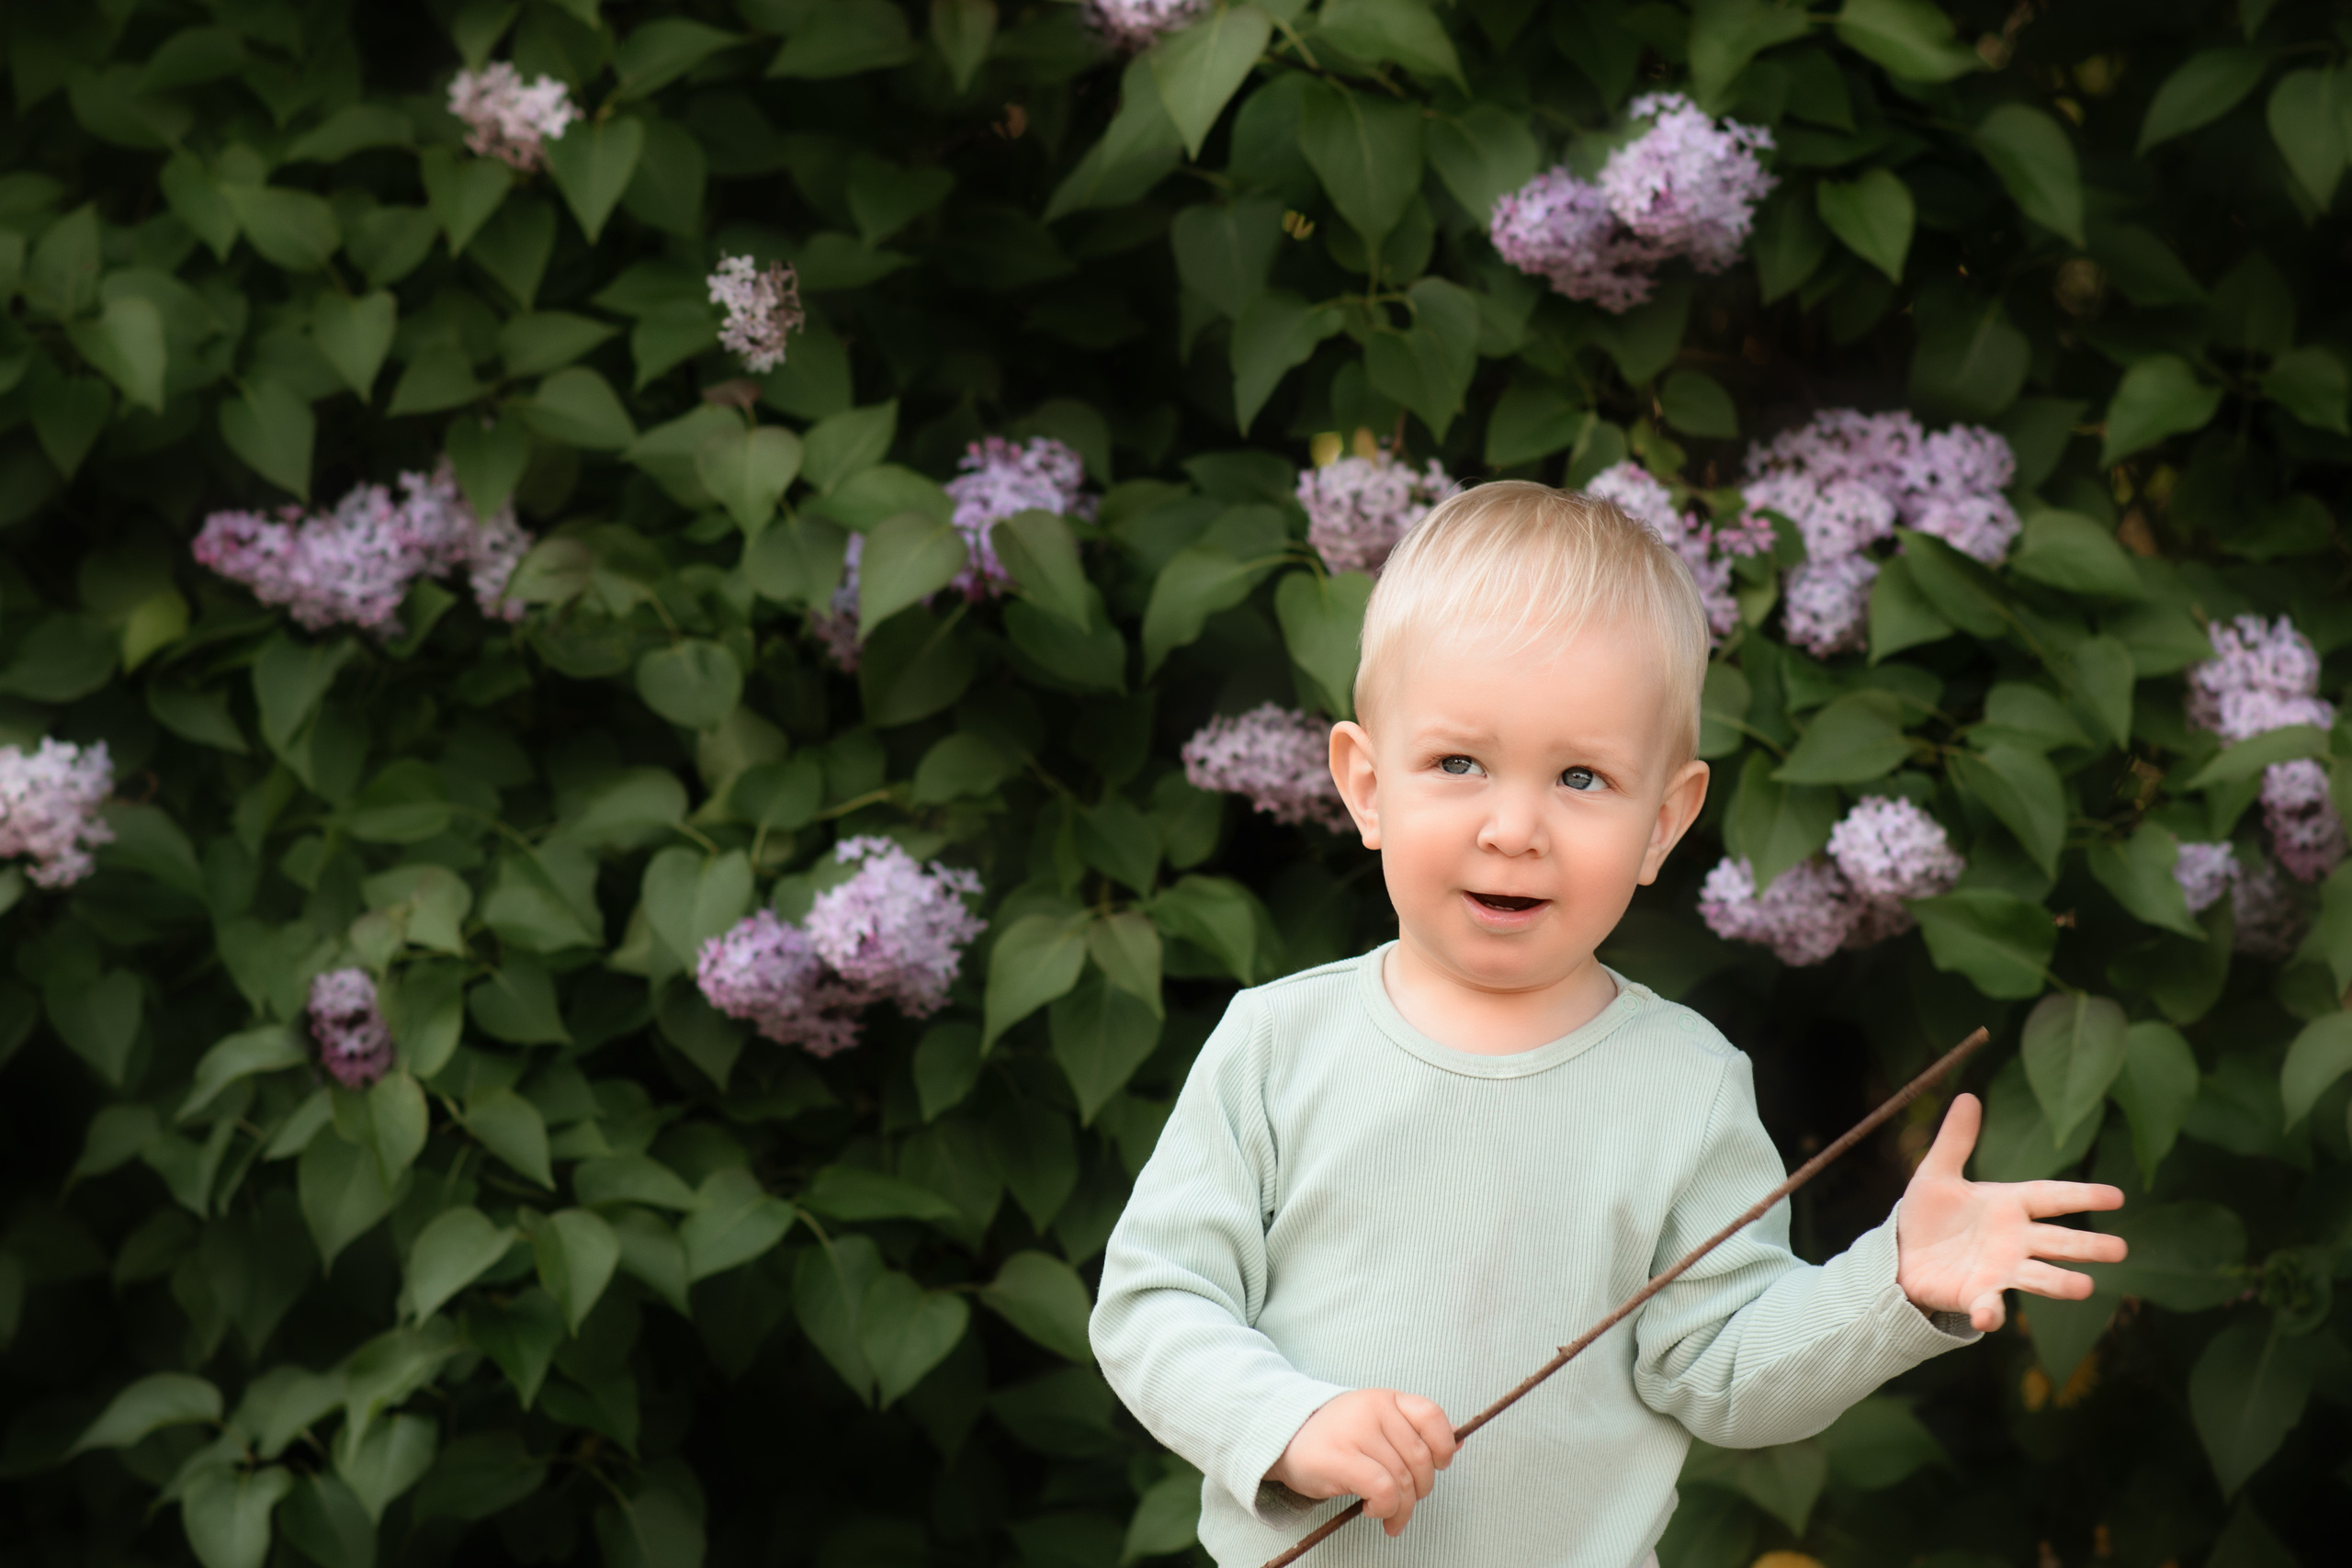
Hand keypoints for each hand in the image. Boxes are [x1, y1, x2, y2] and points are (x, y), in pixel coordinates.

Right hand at [1266, 1388, 1456, 1536]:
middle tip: (1405, 1503)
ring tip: (1387, 1515)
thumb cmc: (1335, 1436)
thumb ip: (1413, 1431)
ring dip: (1400, 1509)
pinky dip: (1385, 1508)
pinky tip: (1371, 1510)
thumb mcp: (1376, 1422)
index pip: (1432, 1416)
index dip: (1444, 1446)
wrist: (1282, 1438)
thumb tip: (1458, 1443)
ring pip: (1403, 1480)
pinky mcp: (1339, 1458)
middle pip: (1420, 1459)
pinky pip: (1382, 1490)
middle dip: (1420, 1491)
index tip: (1439, 1465)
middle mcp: (1373, 1410)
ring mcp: (1356, 1432)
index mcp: (1386, 1399)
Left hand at [1895, 1092, 2127, 1331]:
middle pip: (2057, 1242)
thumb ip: (1956, 1140)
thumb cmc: (1928, 1214)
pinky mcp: (1977, 1295)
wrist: (1901, 1253)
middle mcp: (2013, 1240)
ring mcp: (2000, 1270)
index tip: (2117, 1196)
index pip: (2051, 1197)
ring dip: (2059, 1283)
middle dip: (2087, 1245)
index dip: (2082, 1195)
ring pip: (2038, 1277)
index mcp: (2009, 1205)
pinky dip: (1991, 1312)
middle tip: (2120, 1249)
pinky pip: (1988, 1305)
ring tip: (2085, 1287)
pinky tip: (1989, 1315)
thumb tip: (1968, 1096)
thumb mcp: (1936, 1173)